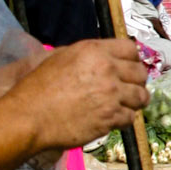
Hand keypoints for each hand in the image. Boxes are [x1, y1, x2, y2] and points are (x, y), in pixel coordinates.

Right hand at [13, 37, 149, 151]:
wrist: (29, 117)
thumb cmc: (37, 88)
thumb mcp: (59, 58)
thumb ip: (85, 55)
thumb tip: (101, 56)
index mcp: (94, 51)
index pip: (131, 49)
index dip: (131, 59)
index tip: (128, 68)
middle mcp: (107, 69)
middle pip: (141, 73)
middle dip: (136, 81)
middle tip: (128, 89)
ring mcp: (111, 94)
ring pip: (141, 97)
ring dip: (134, 102)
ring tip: (125, 105)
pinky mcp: (111, 117)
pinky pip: (131, 118)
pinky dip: (124, 120)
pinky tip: (113, 119)